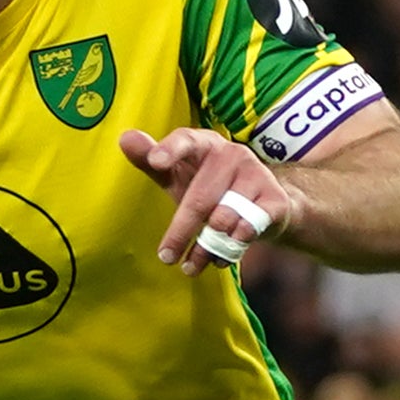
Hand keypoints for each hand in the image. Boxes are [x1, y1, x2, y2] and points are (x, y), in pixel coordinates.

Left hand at [116, 125, 298, 275]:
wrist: (268, 204)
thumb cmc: (212, 187)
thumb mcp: (179, 176)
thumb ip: (151, 160)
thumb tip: (124, 137)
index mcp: (206, 144)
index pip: (186, 140)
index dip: (170, 150)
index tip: (156, 161)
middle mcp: (233, 154)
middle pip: (200, 198)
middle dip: (181, 232)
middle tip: (166, 257)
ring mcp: (257, 175)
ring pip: (223, 220)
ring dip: (206, 247)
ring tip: (194, 262)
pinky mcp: (274, 200)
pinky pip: (246, 231)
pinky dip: (231, 249)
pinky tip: (221, 257)